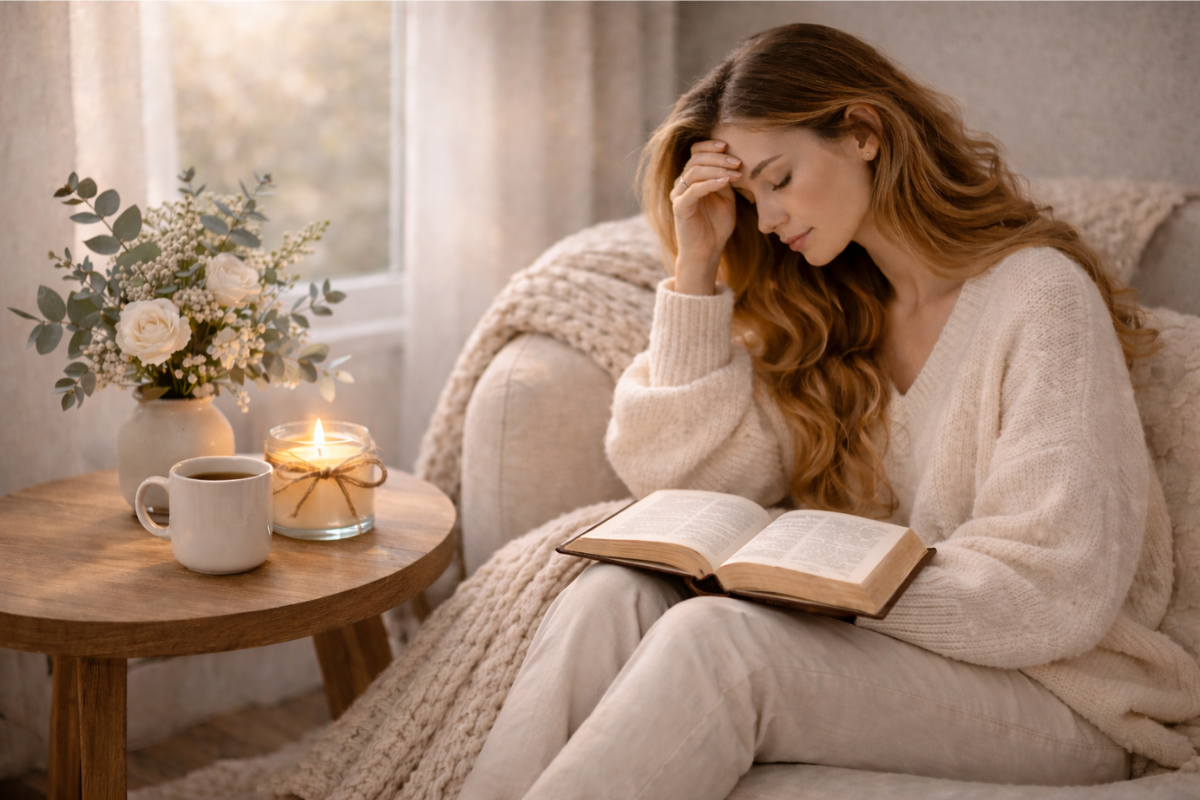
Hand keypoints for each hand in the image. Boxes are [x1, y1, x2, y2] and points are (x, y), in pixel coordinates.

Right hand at [670, 140, 741, 294]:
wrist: (707, 251)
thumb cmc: (717, 226)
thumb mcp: (727, 198)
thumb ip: (726, 179)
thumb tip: (734, 161)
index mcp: (692, 179)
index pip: (696, 152)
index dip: (710, 145)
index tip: (729, 146)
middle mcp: (682, 184)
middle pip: (696, 158)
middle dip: (718, 157)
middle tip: (738, 162)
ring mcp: (679, 195)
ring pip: (694, 171)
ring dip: (717, 169)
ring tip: (735, 173)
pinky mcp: (679, 207)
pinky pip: (693, 190)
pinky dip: (709, 183)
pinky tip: (724, 182)